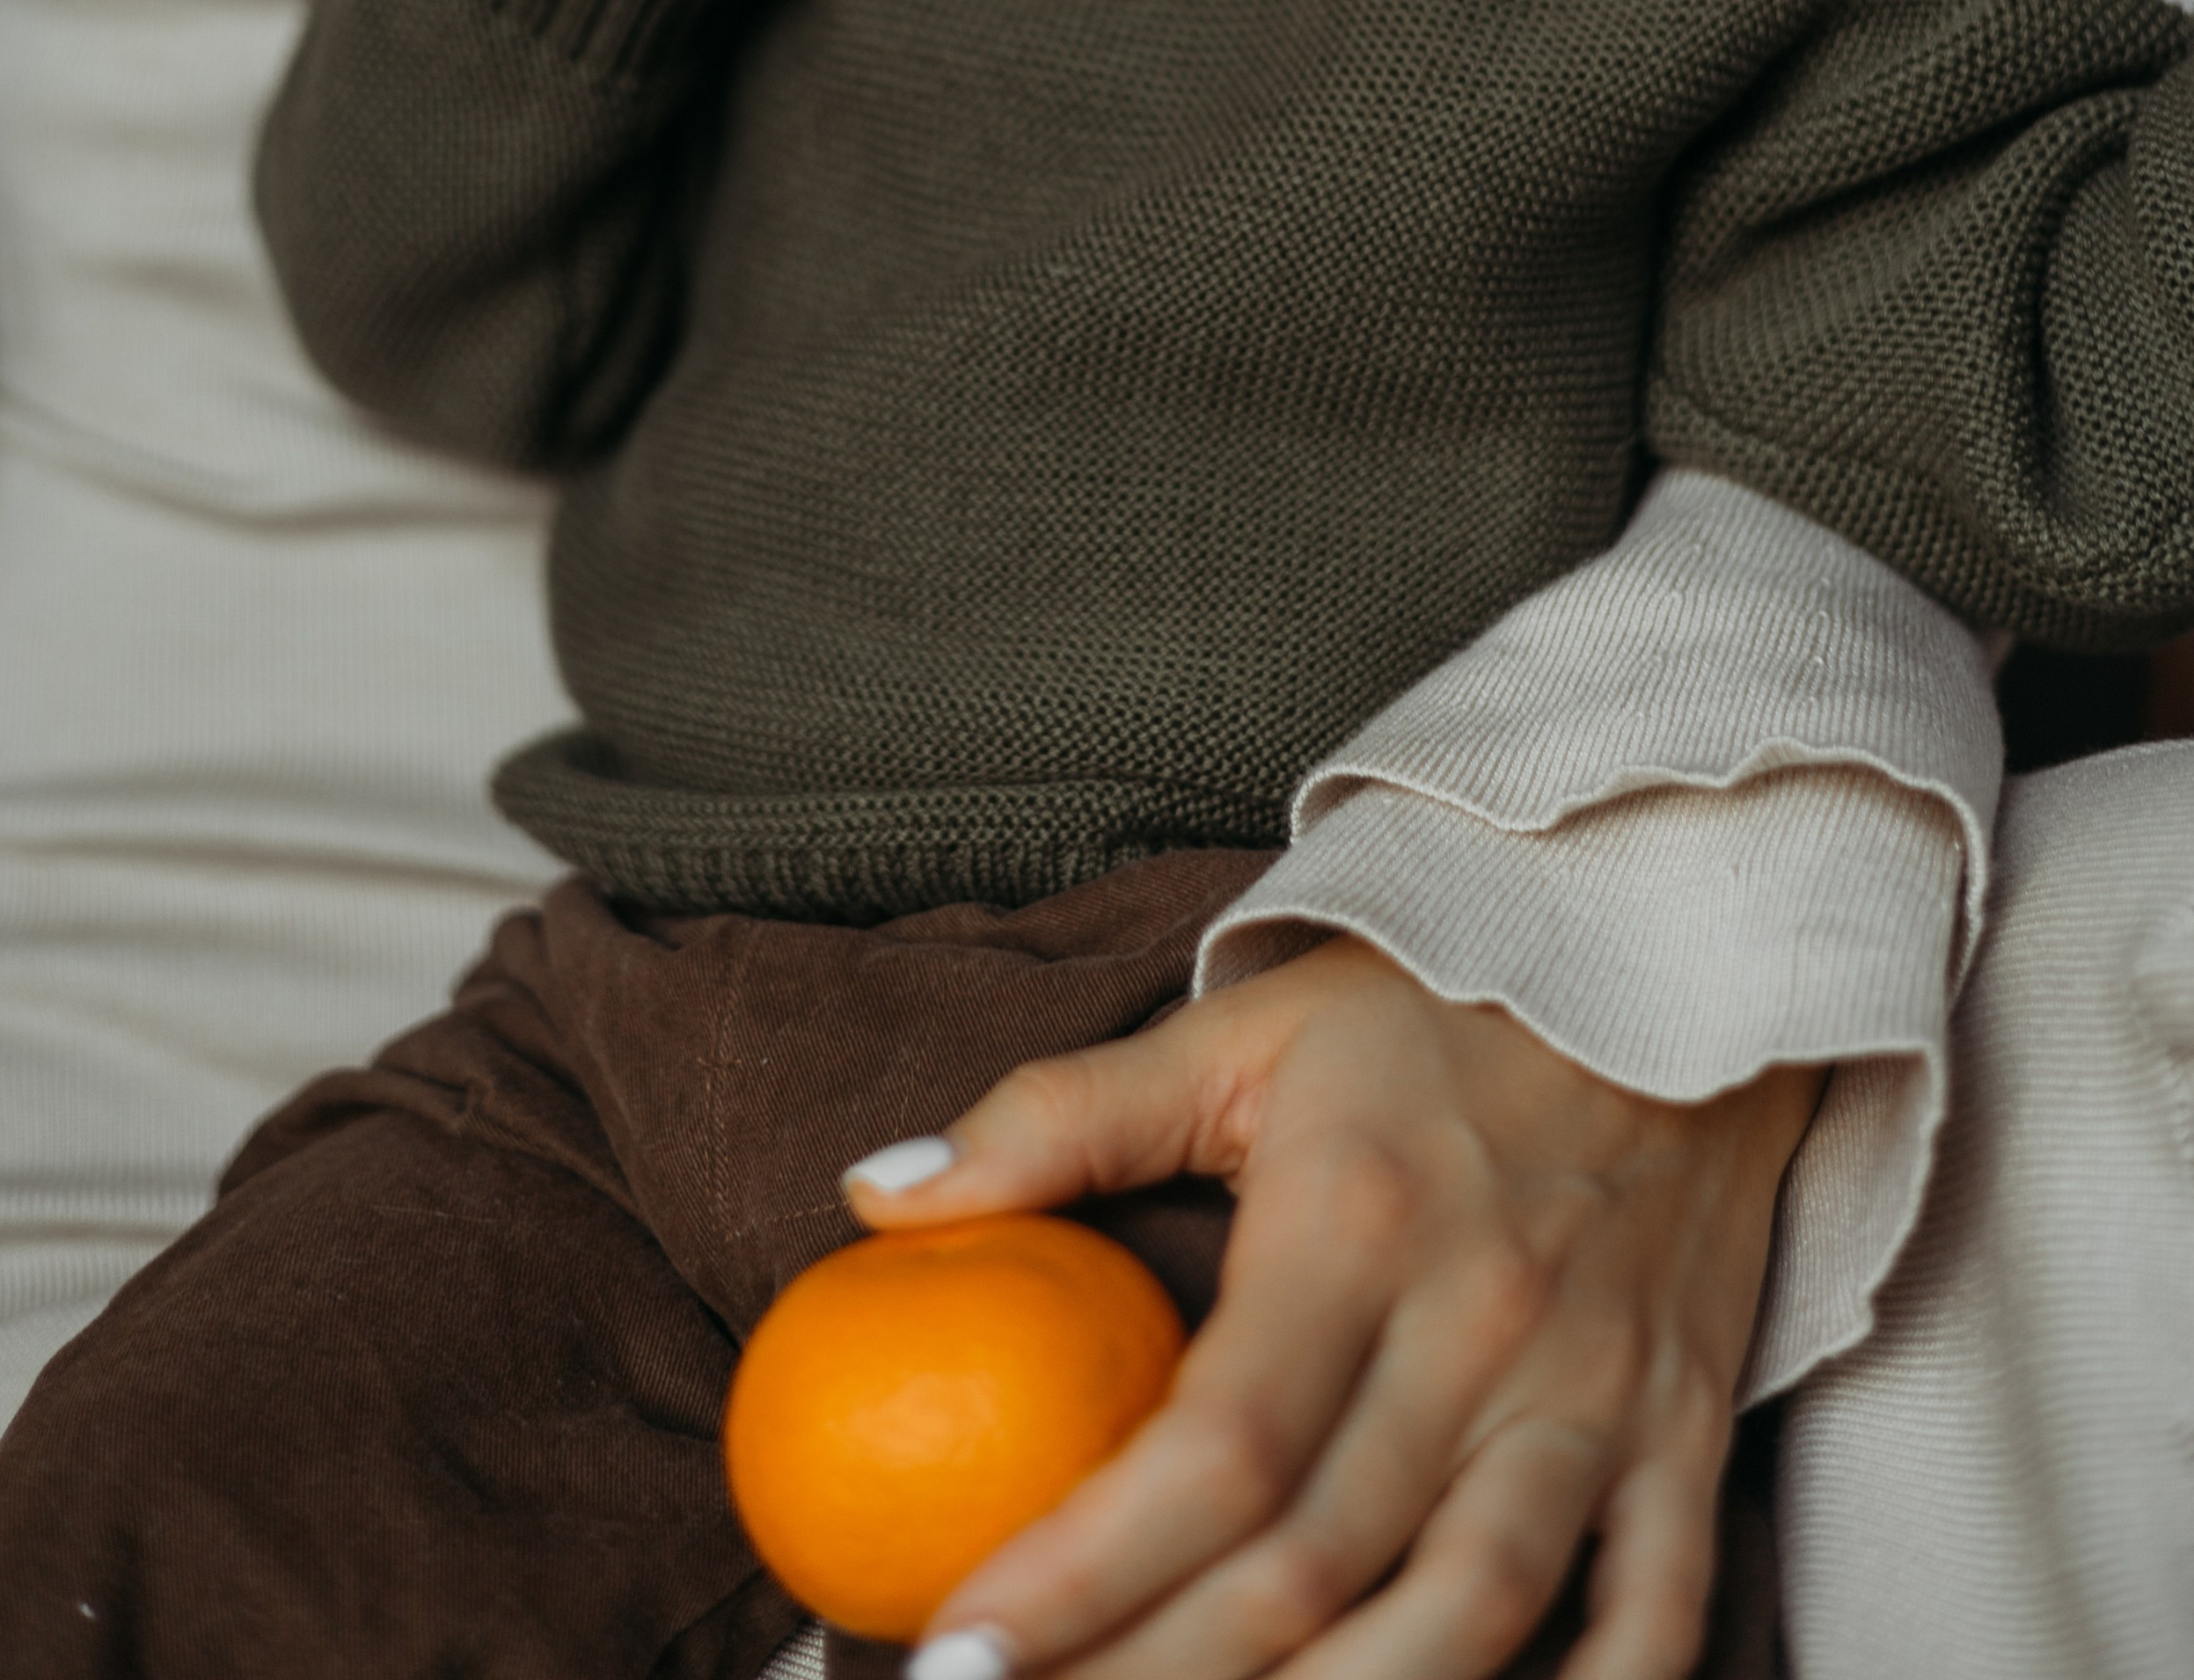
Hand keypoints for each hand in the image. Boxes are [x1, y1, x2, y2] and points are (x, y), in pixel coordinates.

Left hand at [849, 938, 1819, 1679]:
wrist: (1671, 949)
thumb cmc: (1432, 1008)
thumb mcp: (1239, 1030)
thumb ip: (1057, 1113)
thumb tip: (874, 1195)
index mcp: (1356, 1221)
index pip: (1212, 1446)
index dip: (1084, 1571)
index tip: (958, 1652)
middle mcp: (1480, 1323)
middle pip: (1314, 1564)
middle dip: (1160, 1676)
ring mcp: (1595, 1389)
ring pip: (1472, 1615)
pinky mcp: (1682, 1426)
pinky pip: (1656, 1613)